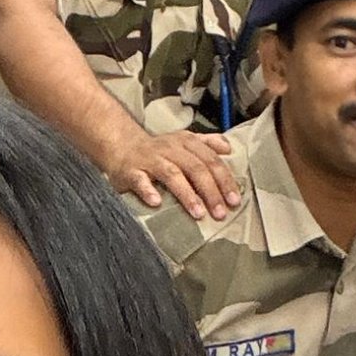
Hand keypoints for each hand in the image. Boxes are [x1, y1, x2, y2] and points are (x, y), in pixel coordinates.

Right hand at [109, 126, 242, 220]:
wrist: (121, 144)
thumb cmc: (158, 150)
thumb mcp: (184, 141)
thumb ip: (207, 143)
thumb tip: (229, 149)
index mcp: (186, 142)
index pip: (210, 160)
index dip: (224, 180)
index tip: (235, 200)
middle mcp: (170, 148)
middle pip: (195, 168)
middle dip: (210, 192)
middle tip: (220, 213)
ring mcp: (150, 160)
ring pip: (172, 175)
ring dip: (187, 195)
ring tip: (198, 213)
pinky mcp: (131, 171)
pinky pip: (140, 181)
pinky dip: (148, 191)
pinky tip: (156, 203)